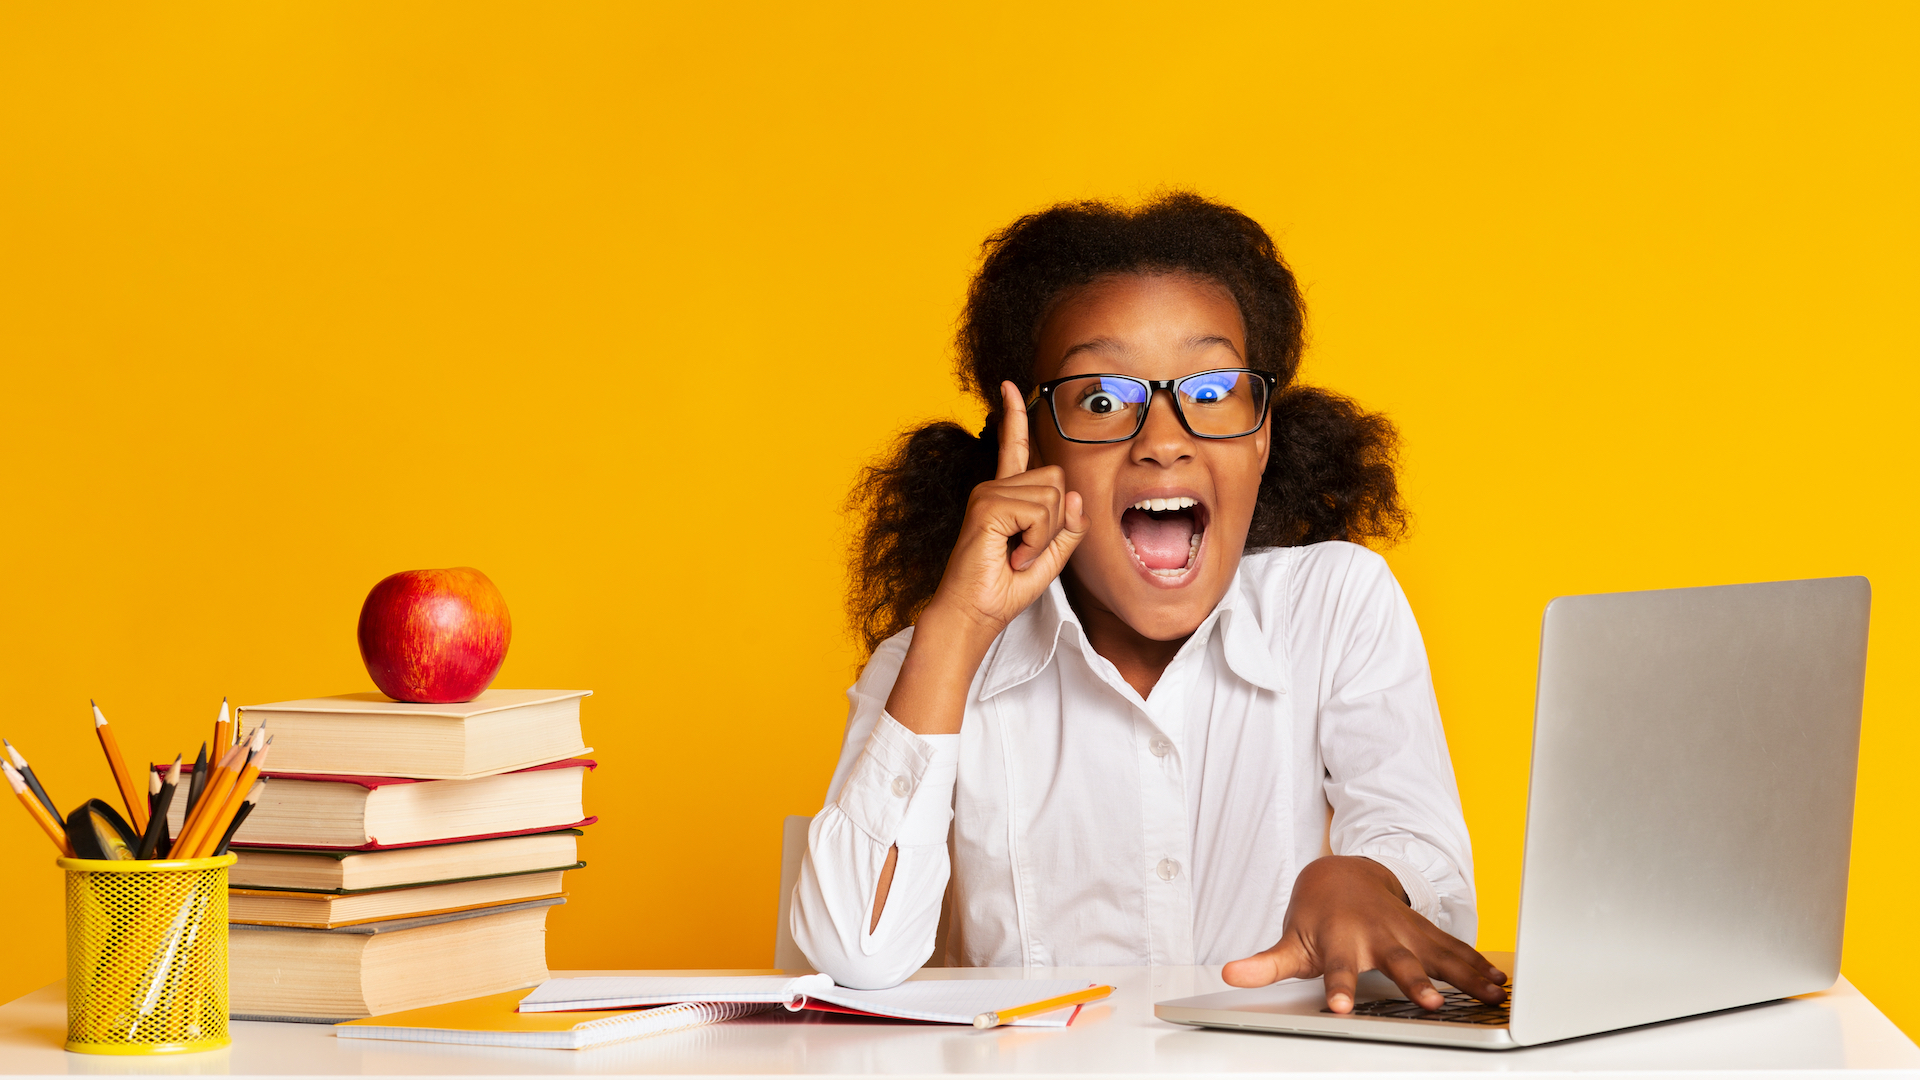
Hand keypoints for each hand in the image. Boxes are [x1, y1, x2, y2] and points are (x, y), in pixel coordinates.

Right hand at [923, 380, 1088, 640]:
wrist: (974, 614)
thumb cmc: (1005, 588)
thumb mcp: (1051, 556)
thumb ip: (1068, 526)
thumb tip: (1072, 494)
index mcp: (1006, 495)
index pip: (1015, 448)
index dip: (1016, 416)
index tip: (1012, 386)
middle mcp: (994, 488)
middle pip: (1056, 480)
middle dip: (1055, 521)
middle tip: (1026, 550)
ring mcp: (988, 494)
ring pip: (1051, 498)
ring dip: (1044, 536)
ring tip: (1016, 555)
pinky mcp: (987, 506)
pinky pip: (1037, 514)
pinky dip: (1034, 541)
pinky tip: (1011, 555)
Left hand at [1220, 856, 1507, 1013]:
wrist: (1342, 874)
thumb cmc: (1316, 916)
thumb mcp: (1289, 939)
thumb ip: (1265, 964)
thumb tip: (1230, 974)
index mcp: (1340, 941)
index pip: (1337, 969)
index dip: (1339, 988)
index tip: (1342, 1007)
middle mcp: (1377, 935)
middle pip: (1397, 961)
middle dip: (1414, 981)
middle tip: (1428, 1004)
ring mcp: (1405, 931)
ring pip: (1436, 953)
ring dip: (1462, 974)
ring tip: (1487, 994)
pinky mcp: (1426, 931)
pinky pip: (1455, 948)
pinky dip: (1477, 964)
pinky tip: (1498, 982)